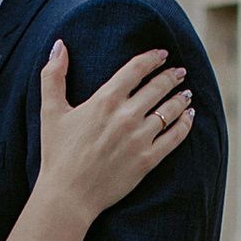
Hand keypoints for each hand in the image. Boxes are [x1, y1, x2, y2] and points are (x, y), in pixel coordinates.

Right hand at [32, 37, 194, 219]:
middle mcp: (126, 116)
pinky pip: (175, 137)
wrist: (68, 195)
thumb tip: (59, 44)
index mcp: (105, 100)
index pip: (137, 69)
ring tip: (187, 92)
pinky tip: (189, 116)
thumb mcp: (50, 111)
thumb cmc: (57, 154)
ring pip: (169, 110)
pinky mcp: (148, 160)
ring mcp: (139, 139)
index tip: (162, 54)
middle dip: (171, 76)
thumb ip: (53, 75)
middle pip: (158, 87)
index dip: (152, 58)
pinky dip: (185, 124)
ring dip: (181, 98)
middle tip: (180, 71)